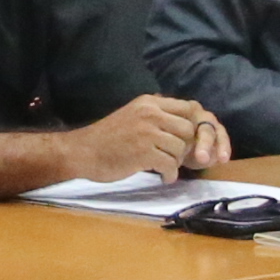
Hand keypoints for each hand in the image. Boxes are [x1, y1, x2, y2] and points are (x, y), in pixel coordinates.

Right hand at [70, 94, 231, 179]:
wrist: (83, 152)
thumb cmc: (108, 138)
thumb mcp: (134, 116)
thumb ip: (157, 117)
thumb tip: (188, 126)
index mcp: (149, 102)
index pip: (189, 107)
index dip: (196, 126)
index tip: (192, 141)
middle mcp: (150, 113)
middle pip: (188, 129)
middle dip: (187, 147)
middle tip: (176, 158)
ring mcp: (146, 132)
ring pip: (181, 148)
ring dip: (177, 162)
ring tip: (165, 168)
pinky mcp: (143, 152)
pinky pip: (170, 164)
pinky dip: (170, 175)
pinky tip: (162, 177)